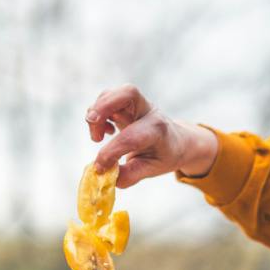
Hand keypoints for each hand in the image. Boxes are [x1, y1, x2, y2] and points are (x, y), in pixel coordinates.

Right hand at [85, 85, 218, 184]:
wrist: (176, 140)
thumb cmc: (164, 155)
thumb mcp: (152, 169)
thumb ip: (129, 175)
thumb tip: (105, 177)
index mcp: (158, 131)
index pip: (131, 137)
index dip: (111, 153)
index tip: (100, 168)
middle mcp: (148, 112)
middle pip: (128, 93)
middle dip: (104, 106)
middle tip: (93, 126)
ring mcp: (137, 104)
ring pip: (113, 94)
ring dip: (97, 112)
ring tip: (98, 137)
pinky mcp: (126, 103)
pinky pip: (107, 98)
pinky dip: (98, 113)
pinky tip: (105, 131)